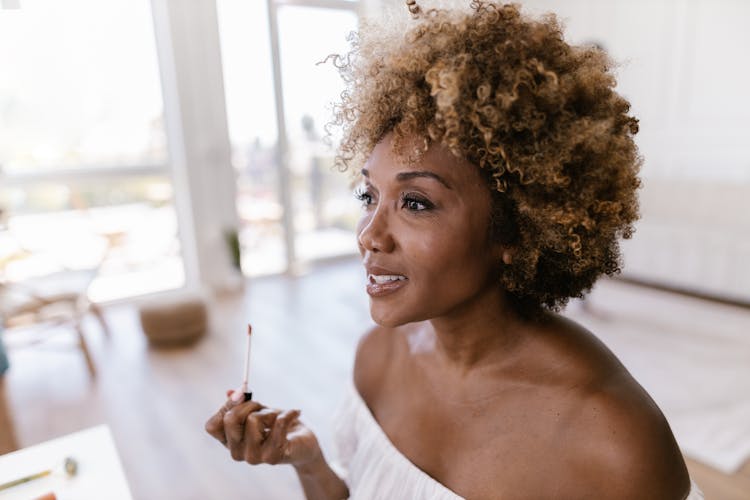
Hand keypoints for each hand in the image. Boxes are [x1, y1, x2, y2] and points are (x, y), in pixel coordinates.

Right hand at [205, 389, 320, 467]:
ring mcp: (253, 457)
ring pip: (253, 420)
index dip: (225, 406)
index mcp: (230, 441)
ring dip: (270, 411)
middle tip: (263, 406)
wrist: (304, 443)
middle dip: (249, 404)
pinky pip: (277, 424)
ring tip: (280, 416)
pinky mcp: (272, 457)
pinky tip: (295, 413)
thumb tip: (230, 391)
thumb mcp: (260, 410)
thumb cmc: (279, 425)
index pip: (213, 425)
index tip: (241, 395)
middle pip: (230, 419)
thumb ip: (243, 402)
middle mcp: (237, 452)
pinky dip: (288, 413)